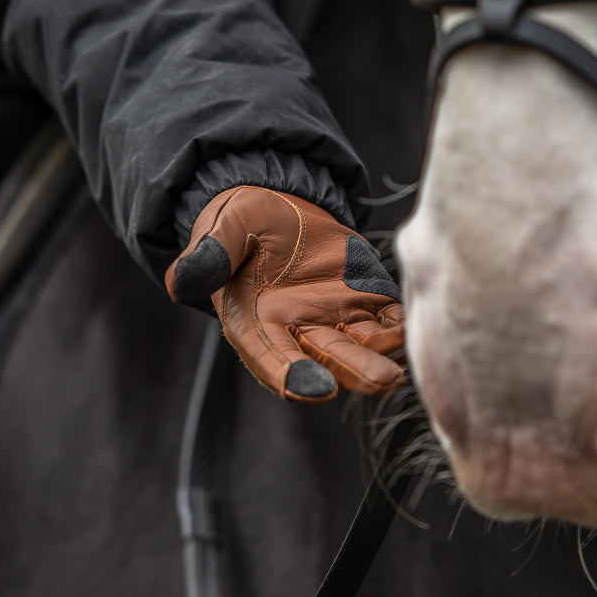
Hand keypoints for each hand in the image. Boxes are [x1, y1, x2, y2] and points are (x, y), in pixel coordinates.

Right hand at [165, 186, 405, 402]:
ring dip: (385, 356)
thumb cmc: (242, 222)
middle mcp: (298, 331)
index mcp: (256, 324)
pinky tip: (414, 325)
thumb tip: (182, 281)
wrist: (279, 207)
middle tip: (382, 380)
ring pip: (362, 347)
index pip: (272, 359)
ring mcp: (336, 320)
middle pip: (327, 359)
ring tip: (405, 359)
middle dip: (355, 372)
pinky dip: (402, 327)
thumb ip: (211, 254)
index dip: (292, 376)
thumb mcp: (224, 228)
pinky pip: (387, 321)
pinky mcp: (366, 302)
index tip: (315, 389)